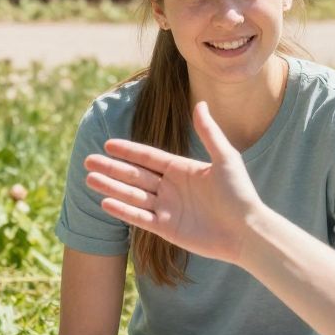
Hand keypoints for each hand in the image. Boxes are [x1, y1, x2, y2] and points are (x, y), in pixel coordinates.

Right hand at [84, 102, 262, 265]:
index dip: (128, 151)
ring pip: (132, 195)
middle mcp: (171, 188)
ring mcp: (166, 209)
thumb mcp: (226, 158)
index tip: (108, 144)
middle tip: (88, 161)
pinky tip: (105, 202)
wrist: (247, 231)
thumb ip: (209, 132)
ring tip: (90, 178)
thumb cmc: (240, 193)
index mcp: (181, 169)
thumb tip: (201, 103)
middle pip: (134, 175)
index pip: (148, 157)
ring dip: (111, 187)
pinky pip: (139, 218)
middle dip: (111, 168)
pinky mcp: (166, 229)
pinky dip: (122, 210)